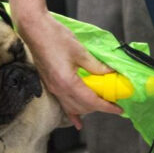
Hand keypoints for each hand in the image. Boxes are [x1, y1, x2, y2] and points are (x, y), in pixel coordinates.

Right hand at [17, 10, 122, 128]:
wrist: (34, 30)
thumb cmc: (55, 37)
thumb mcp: (80, 52)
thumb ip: (96, 66)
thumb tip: (110, 74)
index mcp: (67, 83)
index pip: (91, 101)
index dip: (106, 107)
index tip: (118, 109)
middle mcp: (59, 90)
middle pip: (83, 107)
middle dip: (99, 108)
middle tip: (113, 104)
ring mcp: (53, 88)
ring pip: (73, 107)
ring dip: (88, 109)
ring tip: (100, 107)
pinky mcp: (50, 84)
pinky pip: (63, 104)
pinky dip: (72, 113)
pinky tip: (77, 122)